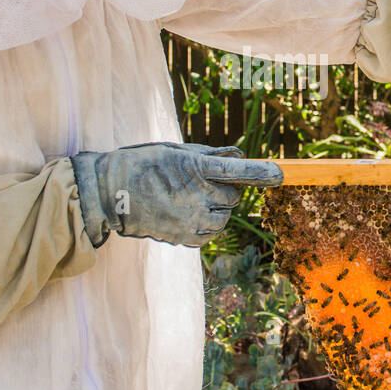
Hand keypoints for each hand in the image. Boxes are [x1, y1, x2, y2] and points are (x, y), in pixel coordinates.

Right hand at [71, 142, 283, 246]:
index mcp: (195, 169)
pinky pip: (212, 232)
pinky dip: (206, 223)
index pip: (238, 171)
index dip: (261, 173)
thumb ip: (211, 155)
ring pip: (225, 216)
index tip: (279, 173)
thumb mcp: (176, 150)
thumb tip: (239, 155)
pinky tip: (185, 212)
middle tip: (201, 182)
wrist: (111, 195)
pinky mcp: (187, 239)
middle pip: (234, 196)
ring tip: (190, 198)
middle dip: (226, 189)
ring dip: (217, 208)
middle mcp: (198, 197)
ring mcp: (193, 221)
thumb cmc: (144, 164)